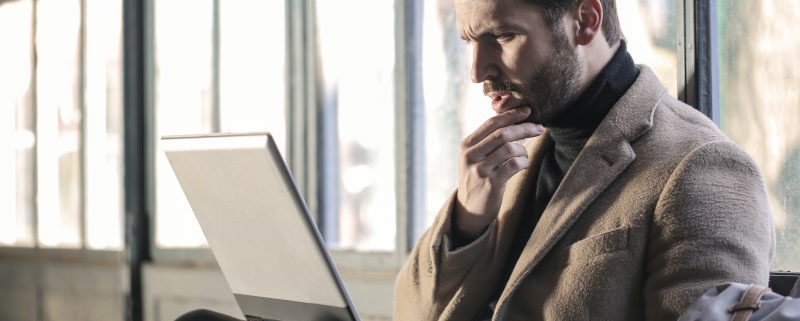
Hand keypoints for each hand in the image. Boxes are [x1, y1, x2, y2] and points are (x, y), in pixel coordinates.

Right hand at [454, 107, 543, 237]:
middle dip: (524, 128)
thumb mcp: (475, 157)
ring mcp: (480, 170)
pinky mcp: (491, 183)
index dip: (511, 115)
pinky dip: (524, 162)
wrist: (469, 209)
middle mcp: (471, 155)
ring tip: (524, 156)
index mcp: (467, 145)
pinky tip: (523, 166)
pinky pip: (515, 165)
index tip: (527, 110)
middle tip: (539, 128)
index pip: (491, 123)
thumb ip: (488, 141)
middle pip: (502, 133)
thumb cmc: (478, 178)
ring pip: (510, 148)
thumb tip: (515, 120)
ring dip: (523, 150)